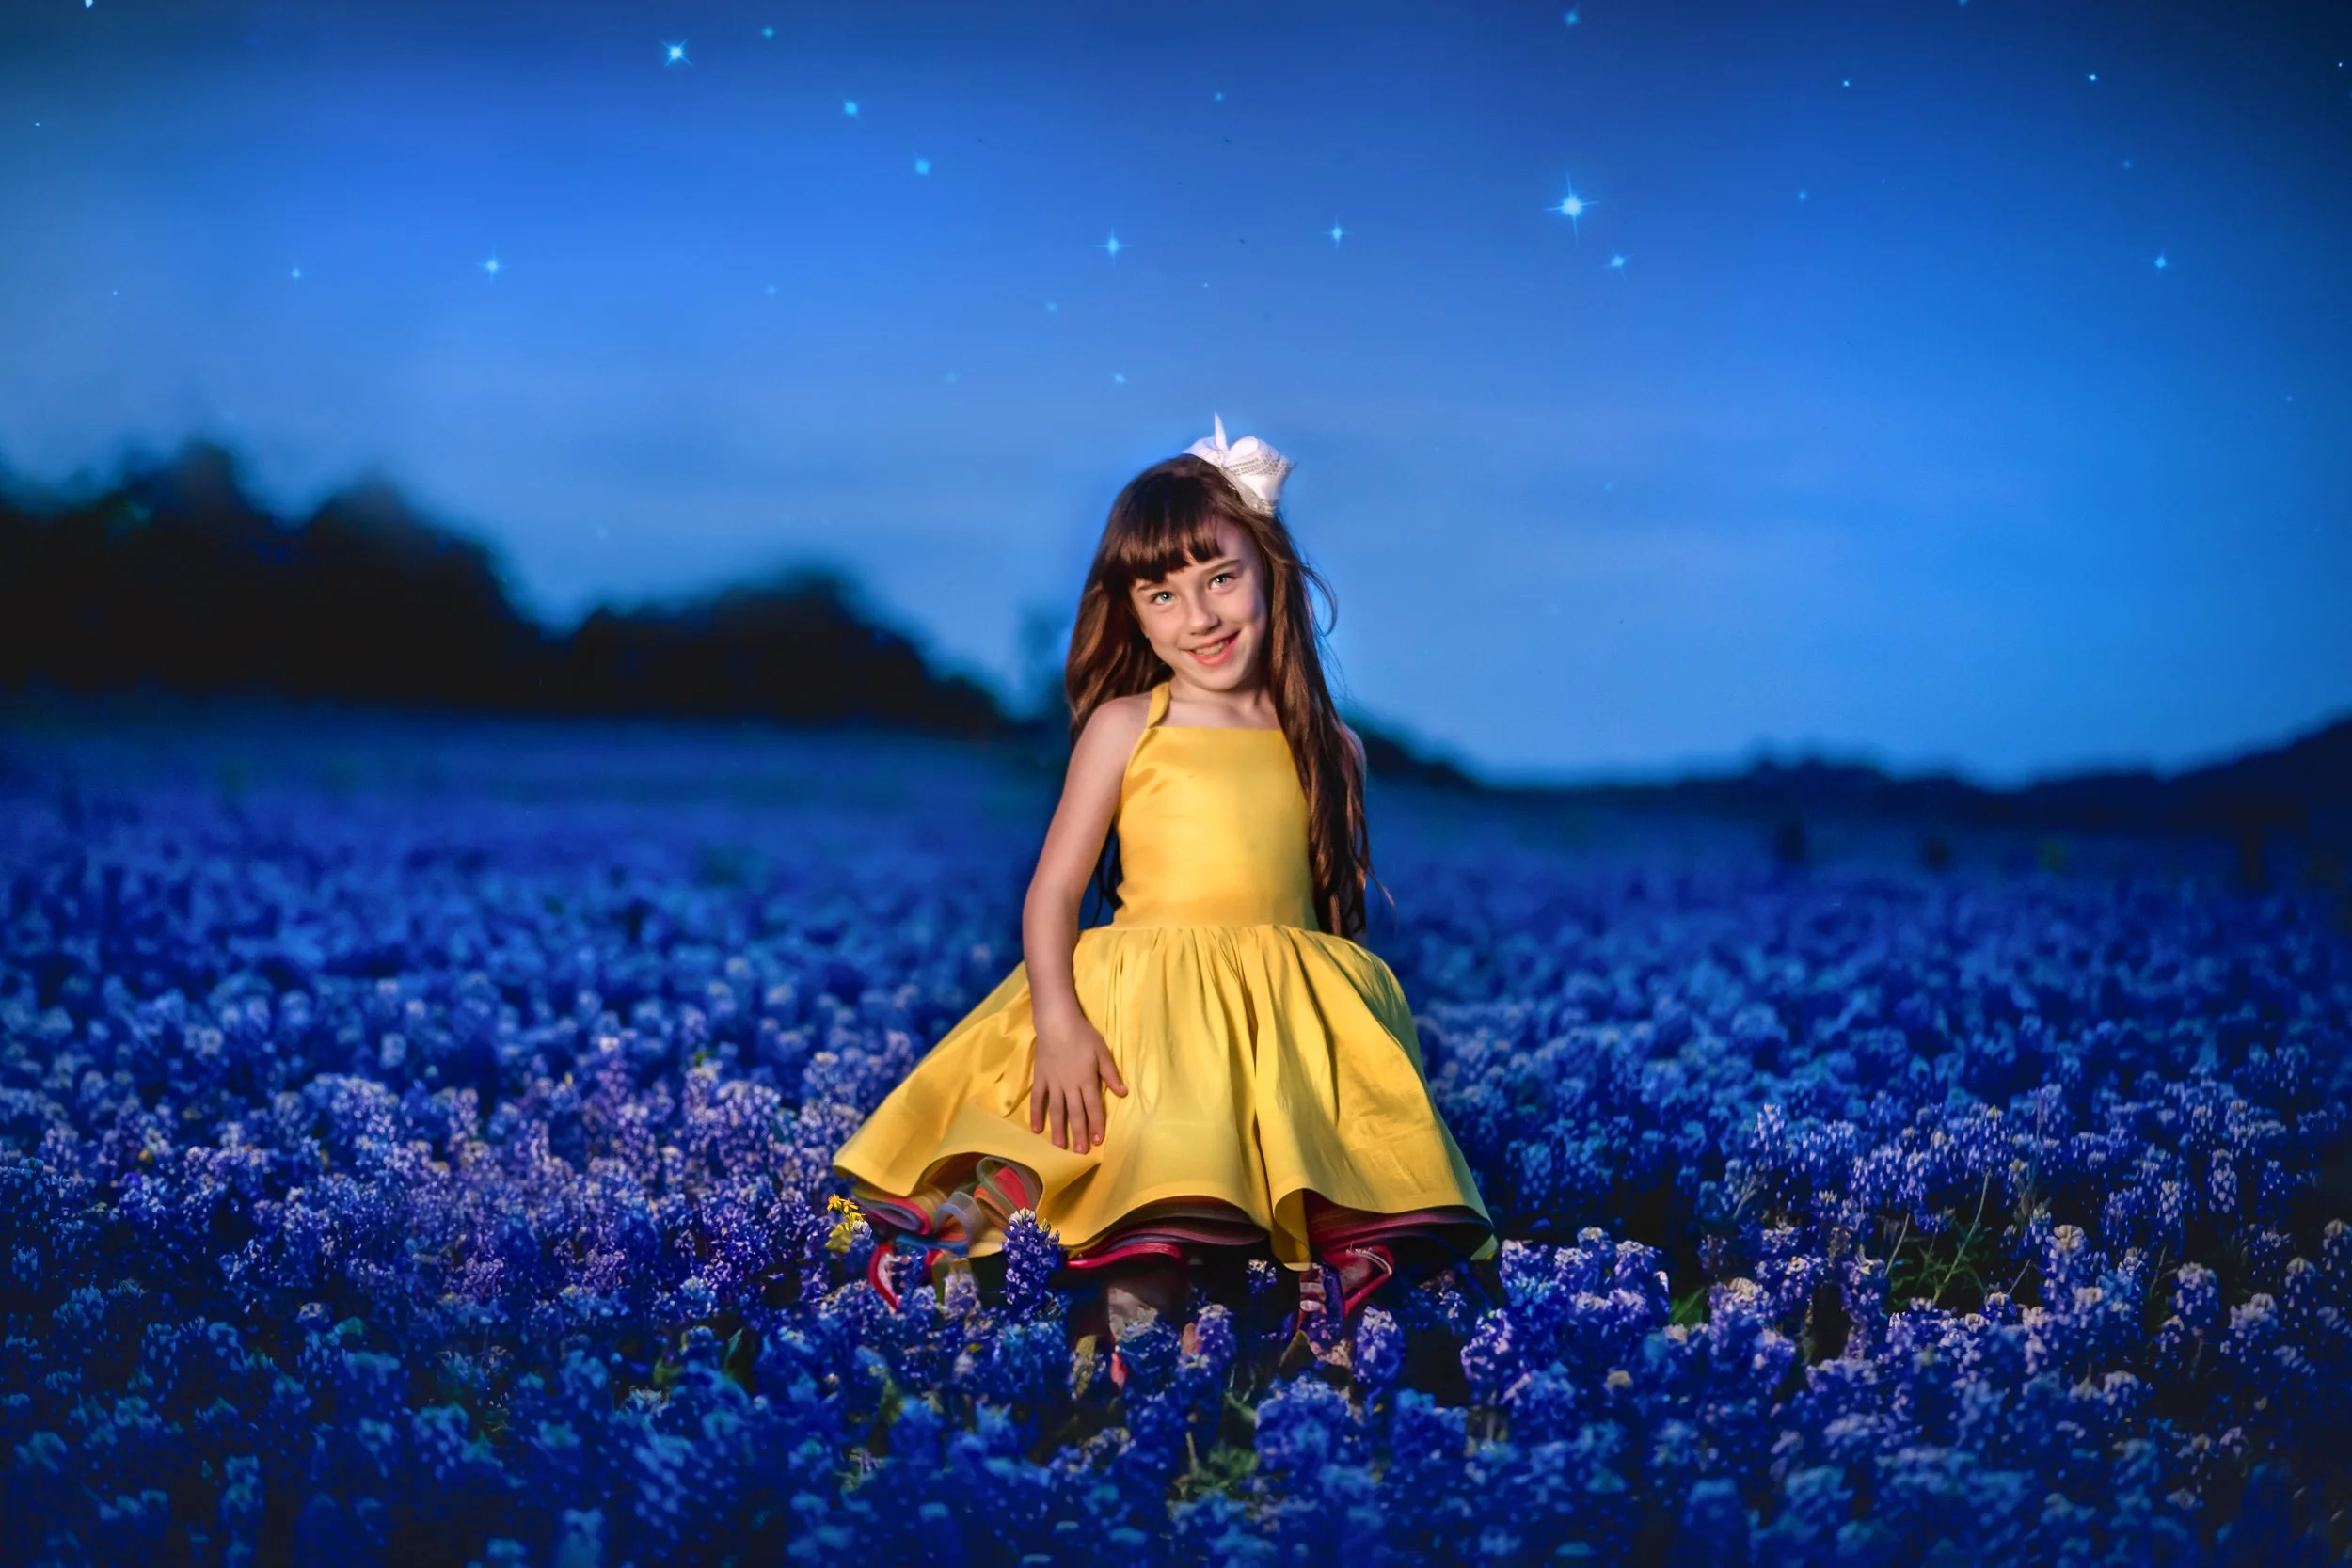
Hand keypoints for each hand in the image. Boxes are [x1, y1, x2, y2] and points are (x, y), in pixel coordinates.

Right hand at [1029, 1010, 1128, 1154]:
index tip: (1099, 1141)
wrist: (1057, 1022)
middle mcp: (1070, 1086)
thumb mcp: (1102, 1052)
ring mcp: (1054, 1083)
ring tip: (1060, 1146)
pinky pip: (1038, 1099)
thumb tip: (1123, 1093)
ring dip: (1059, 1129)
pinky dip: (1036, 1114)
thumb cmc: (1082, 1035)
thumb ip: (1111, 1074)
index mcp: (1087, 1080)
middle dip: (1079, 1133)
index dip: (1097, 1124)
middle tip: (1081, 1152)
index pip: (1094, 1107)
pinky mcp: (1040, 1079)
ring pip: (1057, 1110)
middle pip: (1075, 1113)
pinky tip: (1036, 1129)